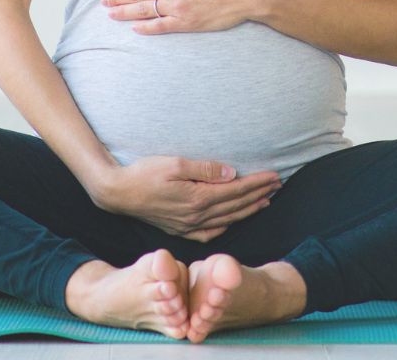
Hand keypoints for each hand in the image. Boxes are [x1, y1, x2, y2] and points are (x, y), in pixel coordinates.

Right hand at [96, 154, 281, 240]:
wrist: (119, 193)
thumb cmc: (145, 173)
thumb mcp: (175, 163)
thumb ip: (204, 170)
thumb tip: (231, 173)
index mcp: (197, 198)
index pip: (235, 191)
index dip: (256, 183)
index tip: (274, 176)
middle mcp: (196, 216)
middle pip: (235, 206)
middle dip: (258, 195)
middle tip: (277, 186)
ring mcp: (188, 226)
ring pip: (226, 219)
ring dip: (248, 210)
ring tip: (264, 201)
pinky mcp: (180, 230)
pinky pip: (210, 232)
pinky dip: (226, 226)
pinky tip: (233, 221)